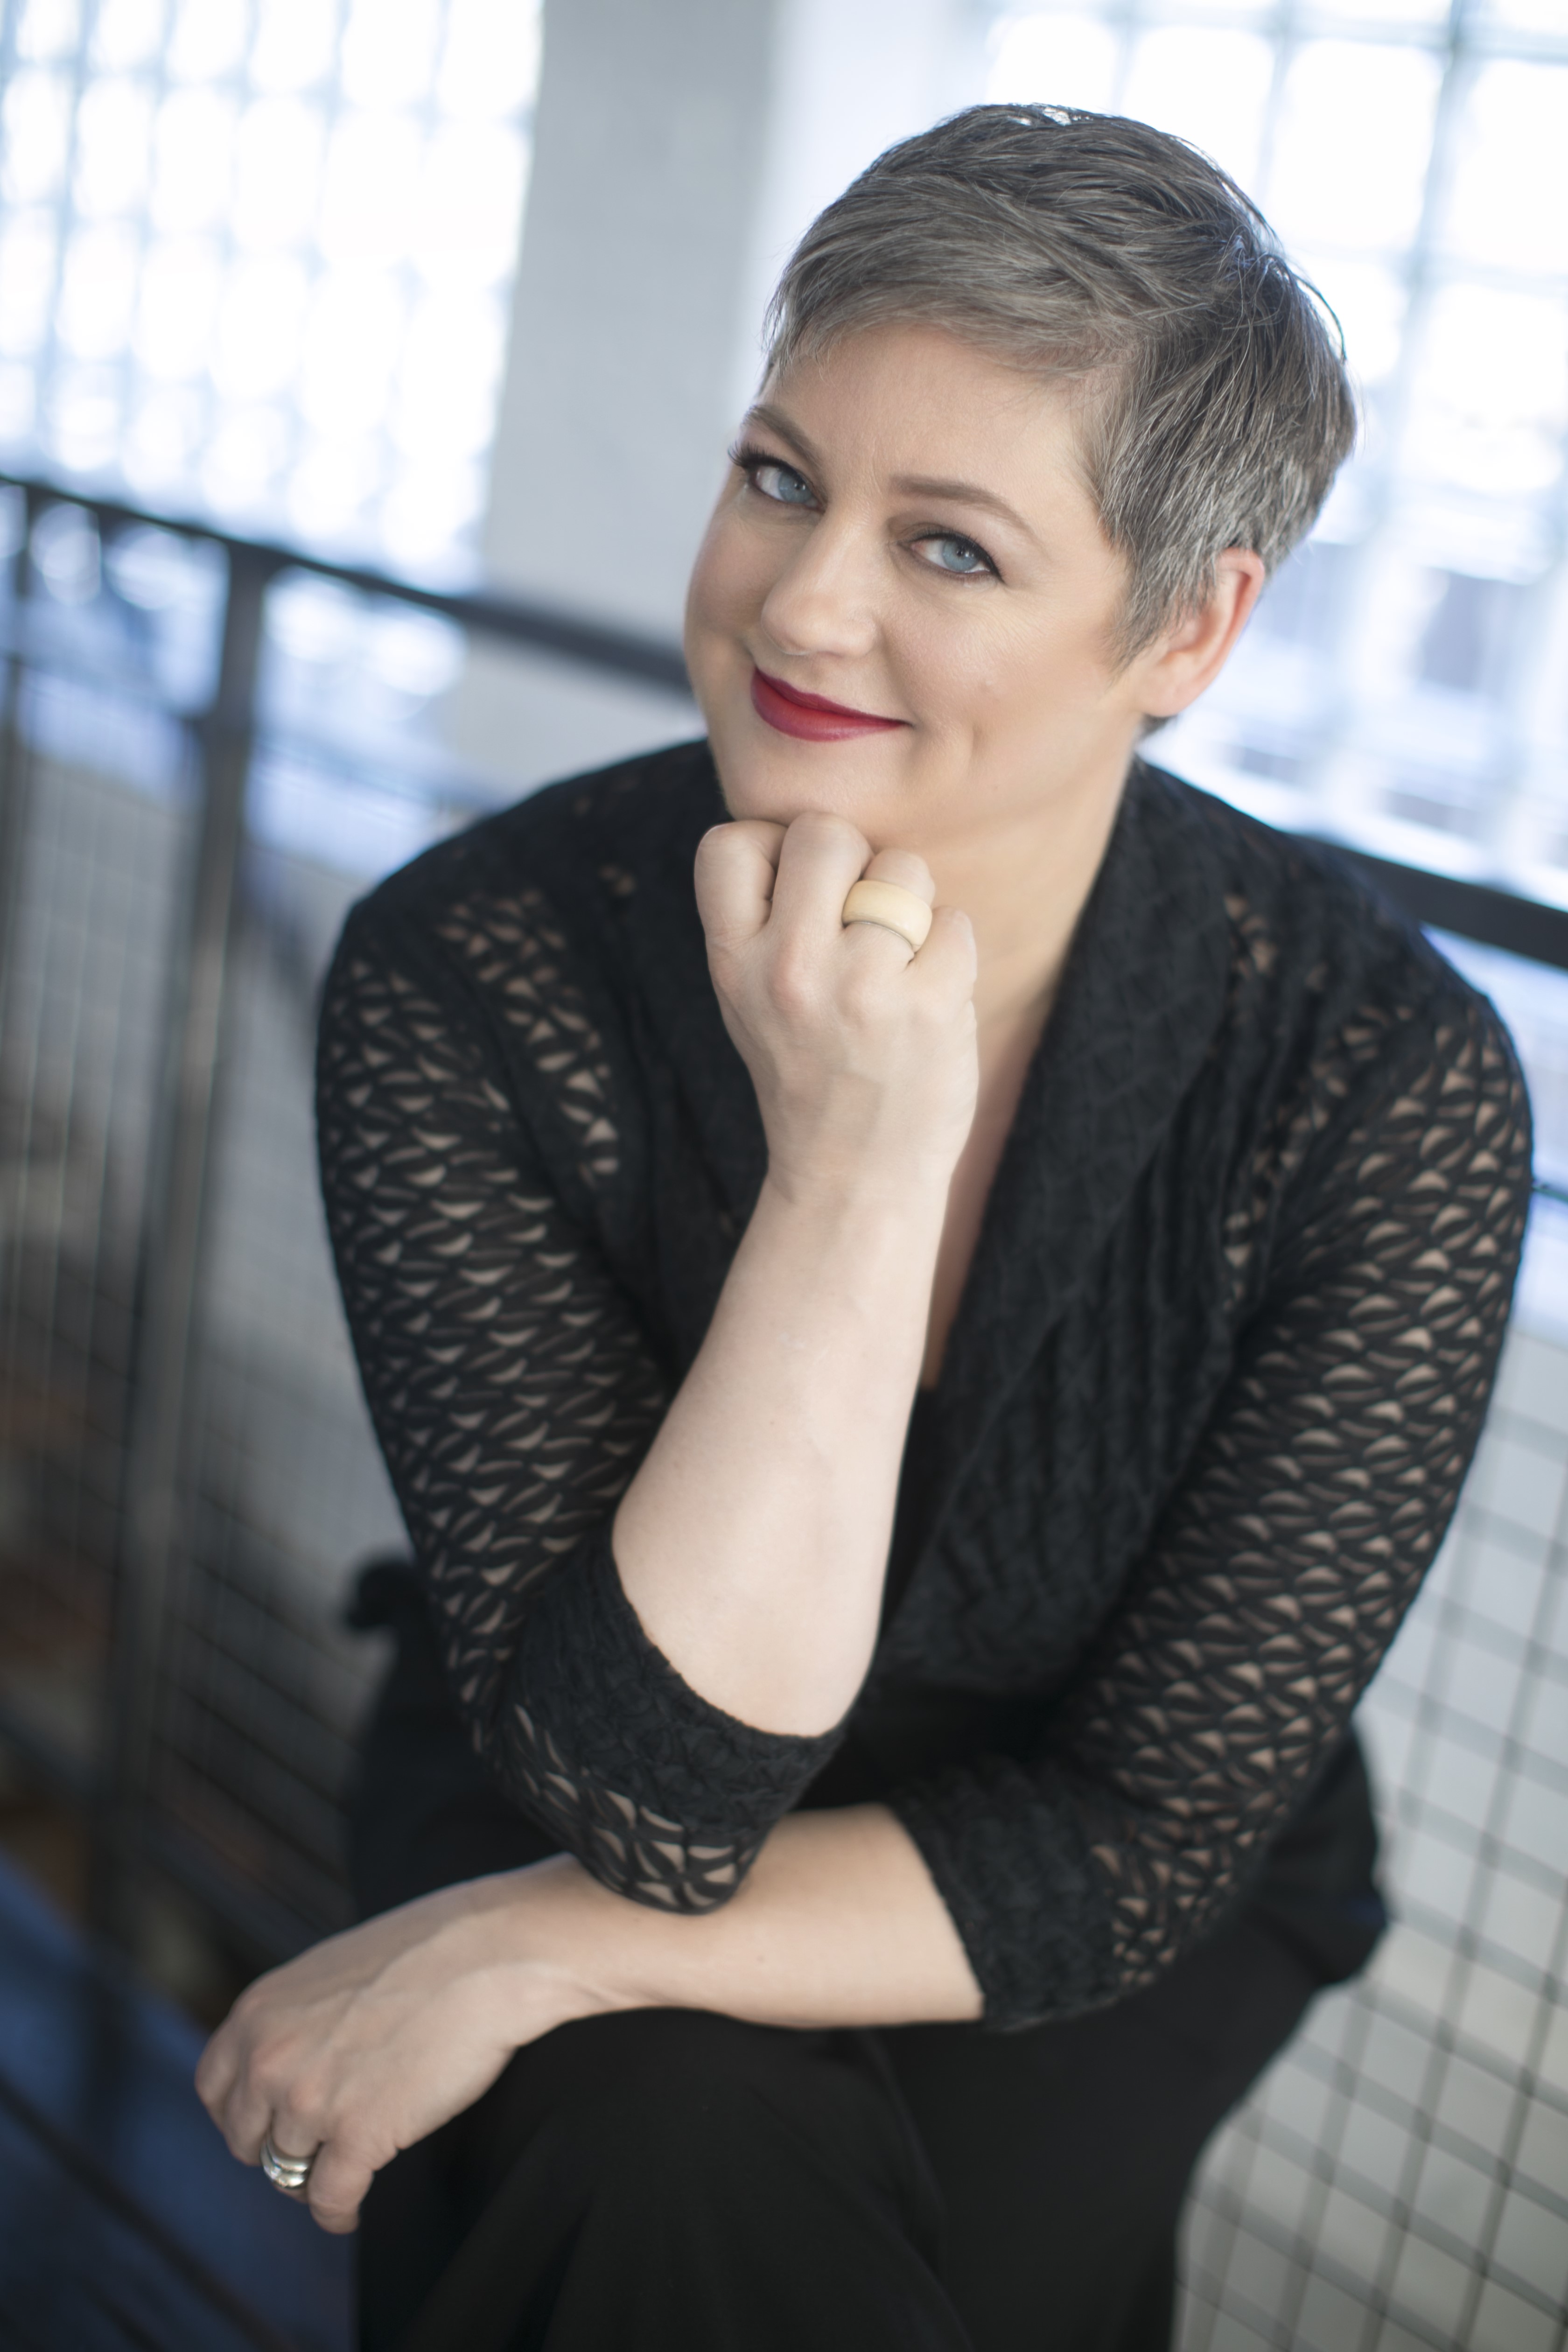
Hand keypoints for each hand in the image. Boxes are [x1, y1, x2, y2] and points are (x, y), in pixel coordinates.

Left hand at [195, 1862, 619, 2233]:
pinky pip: (328, 2200)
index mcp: (259, 2011)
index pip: (212, 2086)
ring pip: (285, 2173)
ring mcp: (310, 2101)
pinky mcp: (357, 2136)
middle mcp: (269, 2058)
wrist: (491, 1954)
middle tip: (312, 2147)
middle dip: (275, 2147)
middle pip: (244, 2139)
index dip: (239, 2112)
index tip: (264, 2123)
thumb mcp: (331, 1971)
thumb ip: (296, 2017)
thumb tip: (288, 2061)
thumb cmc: (428, 1952)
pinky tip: (351, 2209)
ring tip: (339, 2175)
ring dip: (312, 2177)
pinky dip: (338, 2212)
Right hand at [694, 812, 977, 1204]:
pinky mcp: (929, 1007)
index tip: (793, 894)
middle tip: (858, 923)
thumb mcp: (750, 999)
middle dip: (854, 863)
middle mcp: (787, 969)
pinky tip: (928, 997)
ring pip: (902, 868)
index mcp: (732, 963)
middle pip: (825, 833)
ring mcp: (859, 988)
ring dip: (911, 904)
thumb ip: (762, 918)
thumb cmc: (809, 1072)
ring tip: (895, 965)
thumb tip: (807, 828)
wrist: (854, 1178)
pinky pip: (954, 921)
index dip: (771, 849)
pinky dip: (951, 951)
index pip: (729, 842)